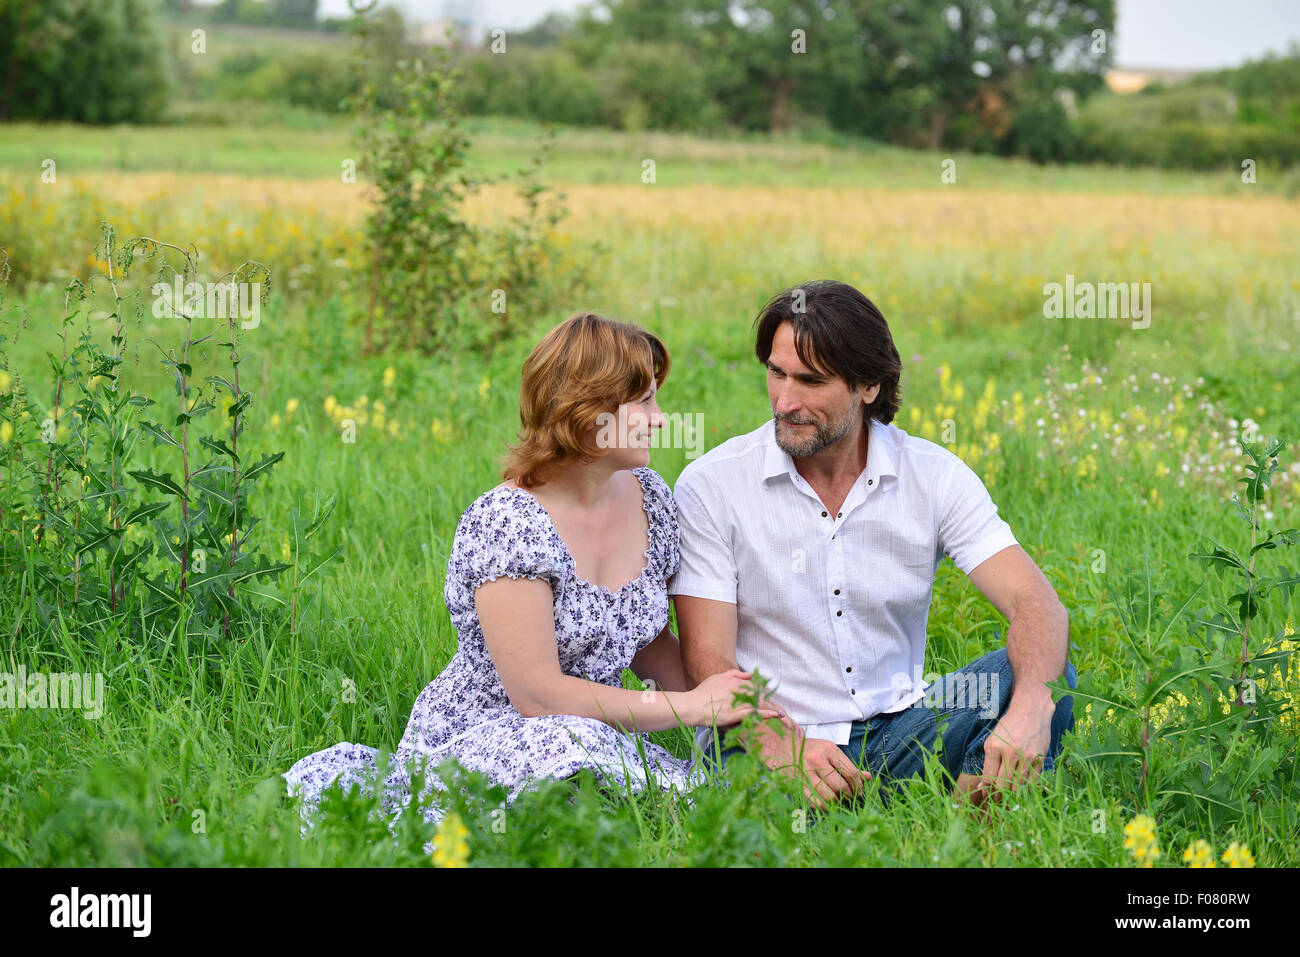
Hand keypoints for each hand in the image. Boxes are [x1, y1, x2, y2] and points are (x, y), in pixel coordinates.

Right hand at [690, 669, 785, 726]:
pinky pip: (756, 713)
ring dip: (773, 707)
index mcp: (735, 681)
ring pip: (760, 703)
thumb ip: (733, 674)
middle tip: (781, 707)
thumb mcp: (717, 677)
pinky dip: (768, 713)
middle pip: (761, 694)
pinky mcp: (737, 714)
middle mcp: (739, 689)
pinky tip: (777, 715)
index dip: (765, 692)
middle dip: (771, 700)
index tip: (770, 697)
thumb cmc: (702, 692)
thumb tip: (748, 674)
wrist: (692, 706)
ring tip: (783, 713)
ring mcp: (738, 702)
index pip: (755, 685)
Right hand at [744, 717, 867, 809]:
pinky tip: (825, 802)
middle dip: (848, 795)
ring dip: (836, 801)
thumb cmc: (811, 750)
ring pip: (829, 797)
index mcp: (828, 749)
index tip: (859, 791)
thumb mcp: (830, 751)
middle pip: (841, 787)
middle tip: (849, 796)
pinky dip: (824, 806)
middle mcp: (816, 760)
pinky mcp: (796, 784)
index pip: (851, 773)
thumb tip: (868, 777)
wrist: (782, 747)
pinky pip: (815, 803)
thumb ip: (848, 765)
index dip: (858, 786)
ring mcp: (805, 773)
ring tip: (837, 798)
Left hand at [977, 691, 1053, 799]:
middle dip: (999, 794)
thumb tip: (983, 787)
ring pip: (1018, 786)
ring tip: (1009, 793)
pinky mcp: (1040, 759)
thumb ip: (988, 763)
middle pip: (1003, 785)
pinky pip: (1032, 782)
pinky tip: (1022, 787)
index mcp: (994, 747)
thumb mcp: (992, 740)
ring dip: (1012, 793)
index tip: (986, 793)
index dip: (987, 789)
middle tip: (998, 797)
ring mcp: (1028, 757)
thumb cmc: (1008, 726)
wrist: (1031, 711)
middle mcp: (1011, 753)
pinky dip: (1026, 788)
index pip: (988, 777)